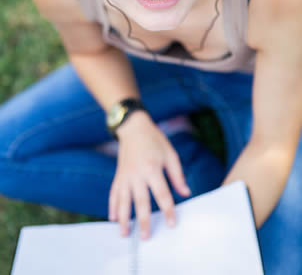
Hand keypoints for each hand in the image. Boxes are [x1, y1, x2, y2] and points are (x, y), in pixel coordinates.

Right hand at [108, 111, 190, 239]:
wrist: (134, 128)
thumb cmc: (155, 141)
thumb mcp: (170, 154)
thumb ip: (177, 175)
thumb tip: (185, 193)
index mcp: (153, 168)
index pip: (162, 194)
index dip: (167, 210)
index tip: (171, 223)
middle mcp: (137, 174)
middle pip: (140, 201)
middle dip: (143, 220)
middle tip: (145, 237)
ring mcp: (125, 176)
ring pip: (123, 200)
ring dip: (123, 218)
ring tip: (125, 234)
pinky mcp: (118, 175)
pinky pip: (113, 193)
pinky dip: (112, 206)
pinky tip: (112, 218)